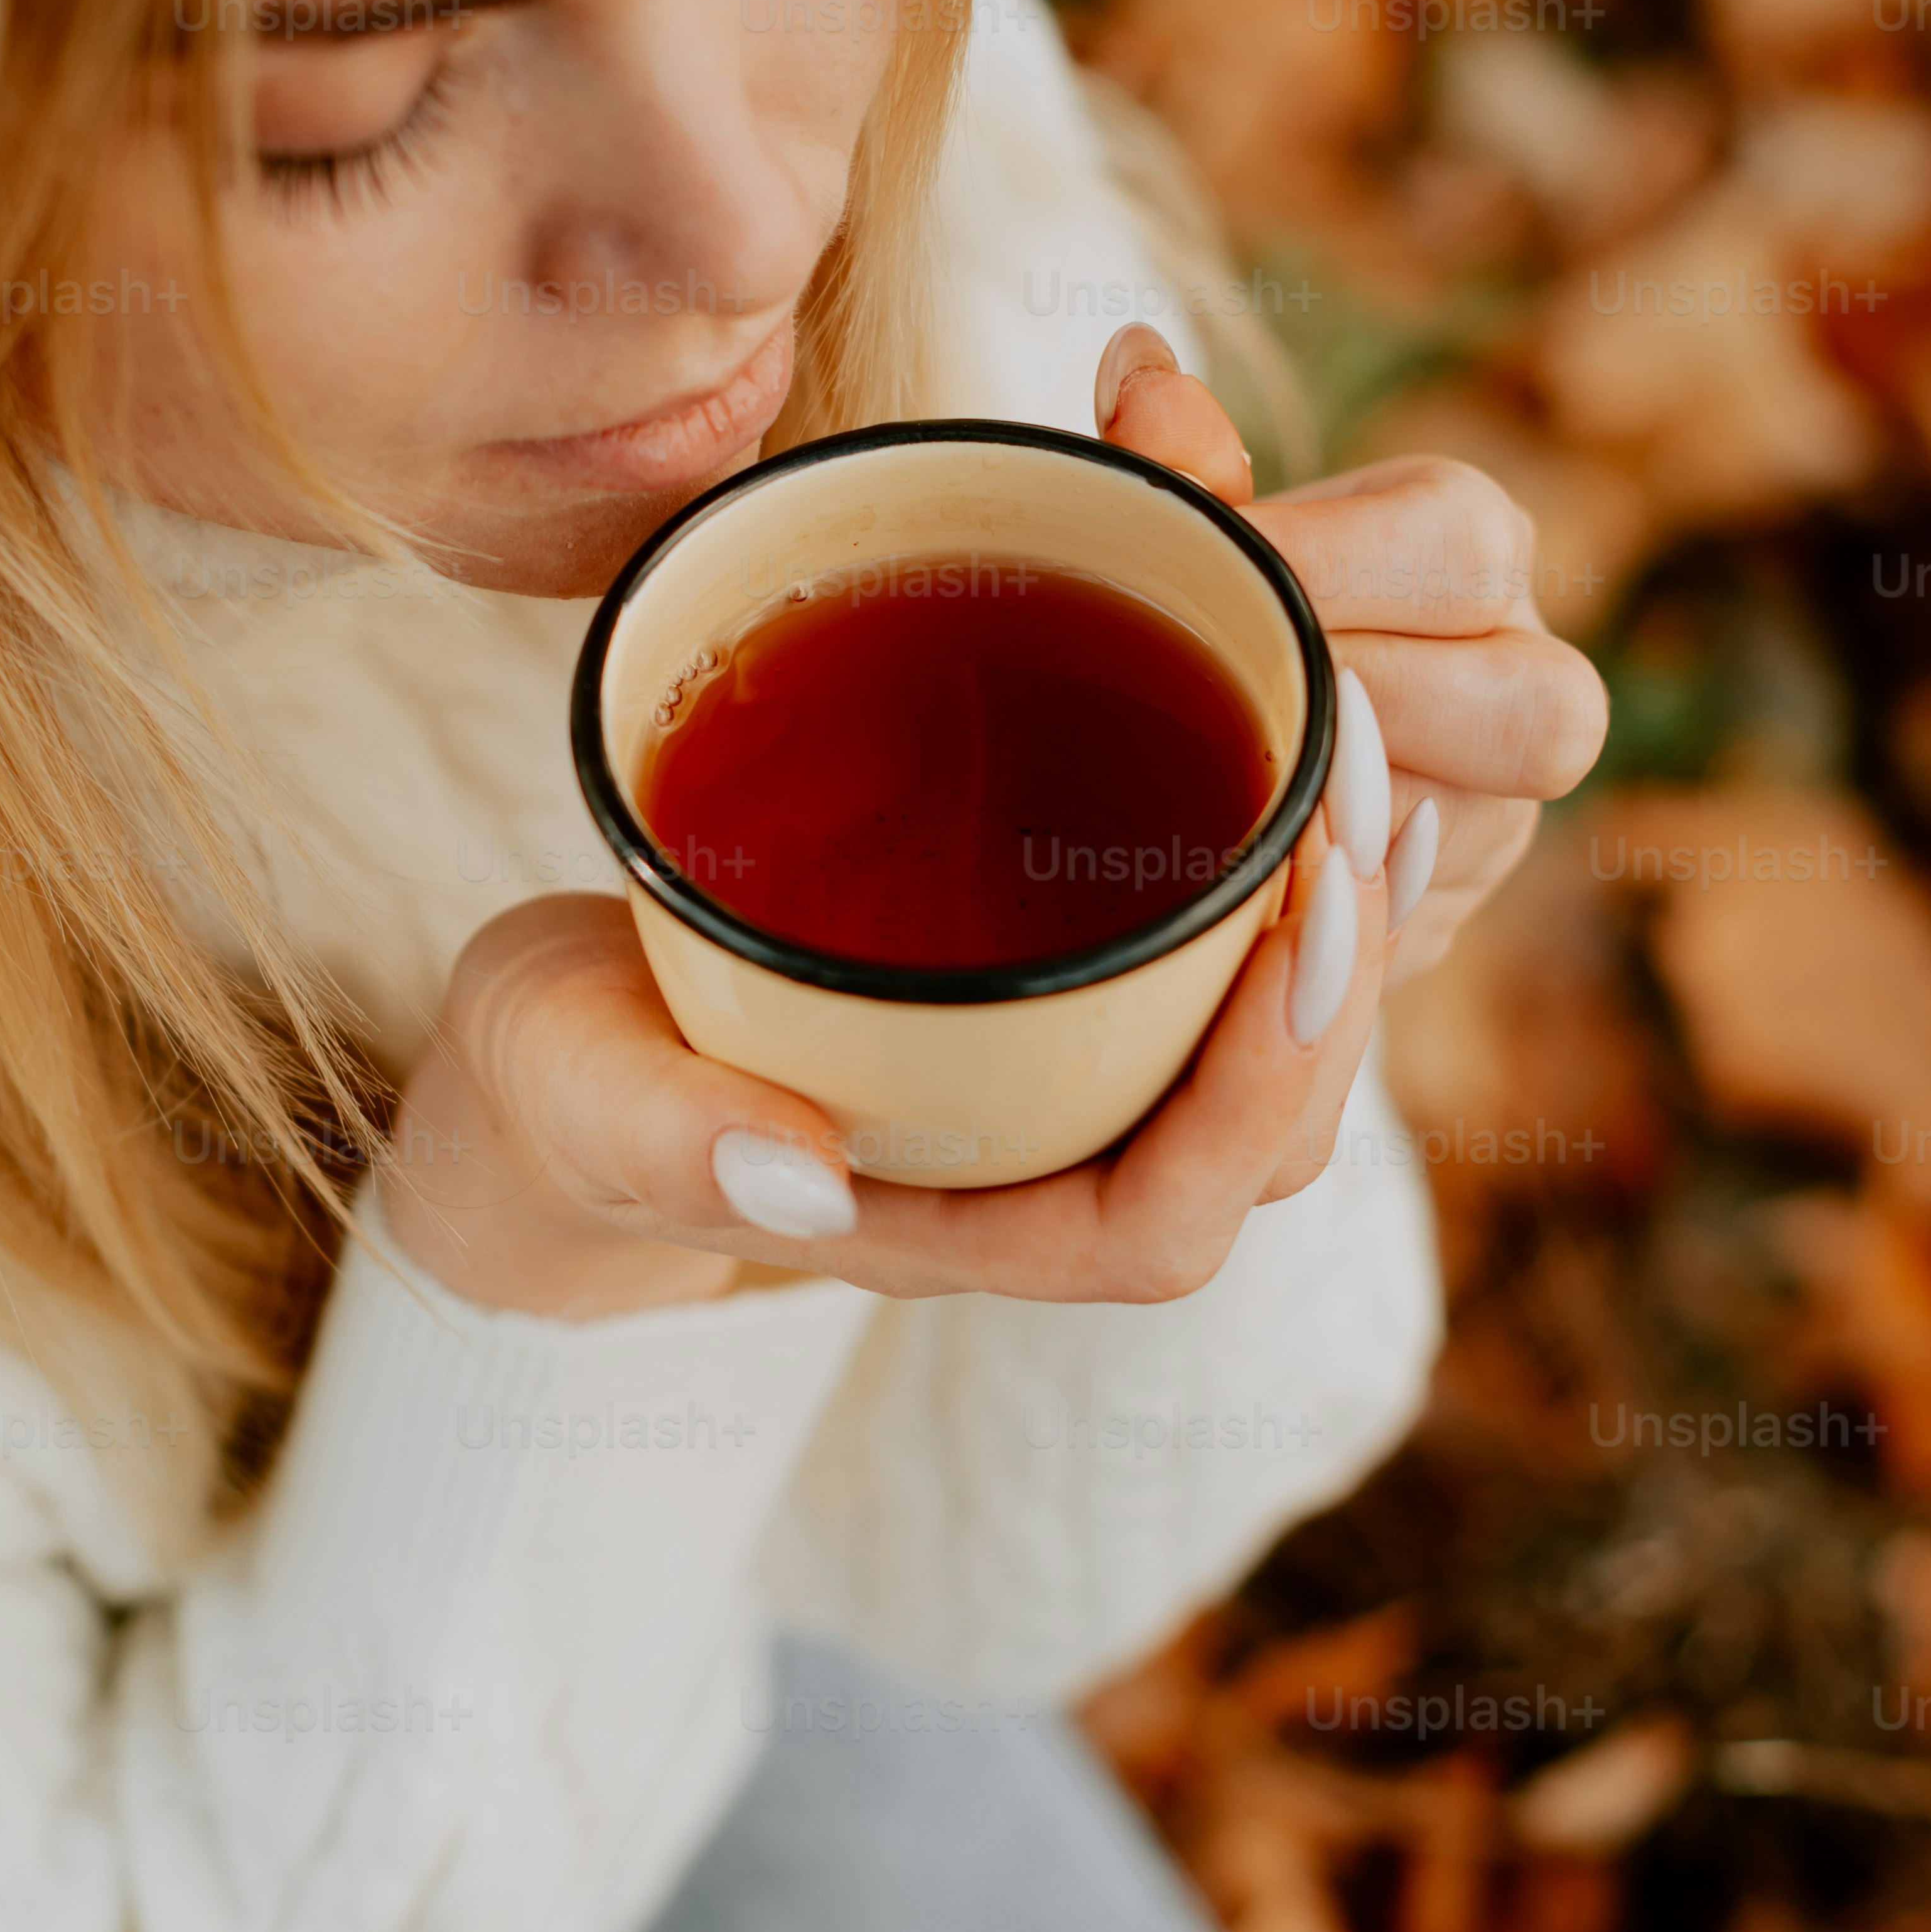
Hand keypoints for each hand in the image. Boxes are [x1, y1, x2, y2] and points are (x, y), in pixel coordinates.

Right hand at [379, 334, 1601, 1320]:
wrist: (557, 1037)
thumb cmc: (569, 1082)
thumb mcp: (584, 1096)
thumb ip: (668, 1137)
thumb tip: (794, 1178)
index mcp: (954, 1223)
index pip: (1157, 1217)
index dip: (1250, 1098)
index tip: (1296, 930)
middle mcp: (1041, 1165)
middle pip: (1256, 1125)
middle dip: (1335, 971)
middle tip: (1373, 789)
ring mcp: (1062, 1071)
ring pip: (1252, 1026)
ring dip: (1328, 896)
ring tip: (1362, 741)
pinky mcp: (1060, 973)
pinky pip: (1207, 935)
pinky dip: (1264, 840)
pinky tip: (1284, 709)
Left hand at [1091, 324, 1608, 984]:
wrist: (1241, 722)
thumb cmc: (1221, 592)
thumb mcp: (1200, 520)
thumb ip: (1176, 462)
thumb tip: (1135, 365)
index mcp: (1471, 550)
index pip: (1458, 539)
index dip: (1329, 559)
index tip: (1201, 570)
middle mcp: (1527, 681)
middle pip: (1537, 709)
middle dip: (1370, 711)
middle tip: (1230, 705)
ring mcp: (1497, 816)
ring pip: (1465, 838)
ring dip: (1332, 824)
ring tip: (1210, 792)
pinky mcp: (1438, 916)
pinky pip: (1396, 934)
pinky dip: (1300, 911)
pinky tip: (1214, 886)